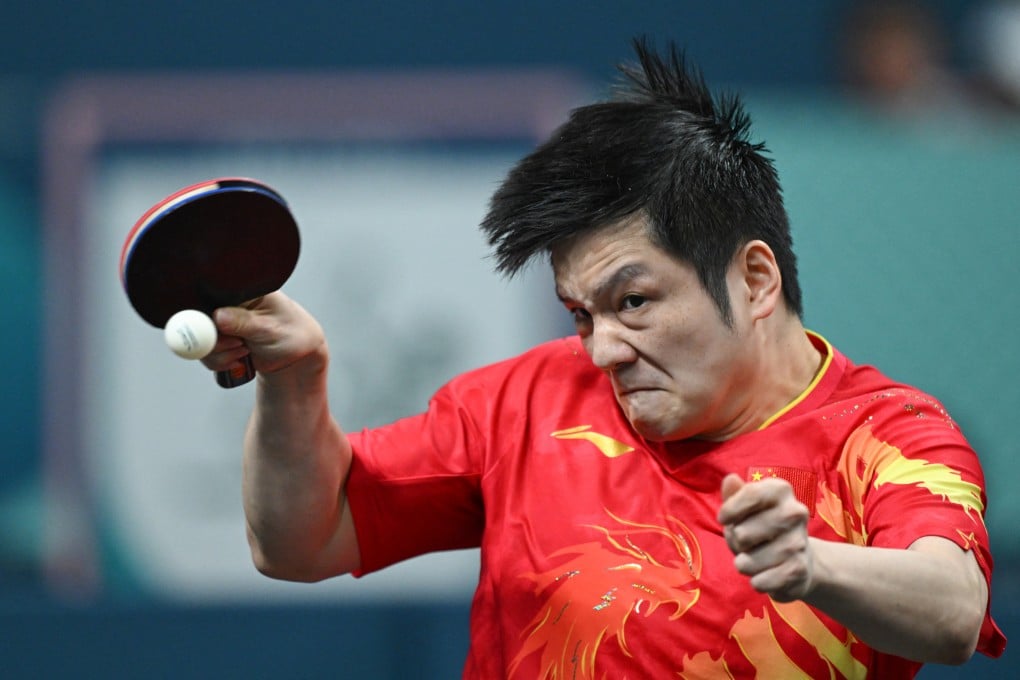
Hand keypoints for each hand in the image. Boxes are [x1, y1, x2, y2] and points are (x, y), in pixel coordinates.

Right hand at [202, 291, 326, 378]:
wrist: (297, 356)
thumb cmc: (292, 334)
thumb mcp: (269, 327)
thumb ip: (243, 322)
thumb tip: (217, 316)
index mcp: (242, 290)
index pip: (210, 295)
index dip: (205, 315)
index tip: (213, 331)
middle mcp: (227, 304)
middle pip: (198, 319)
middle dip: (213, 339)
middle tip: (237, 345)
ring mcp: (221, 323)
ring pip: (199, 339)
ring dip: (219, 352)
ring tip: (244, 350)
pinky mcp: (219, 340)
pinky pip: (205, 353)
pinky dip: (219, 361)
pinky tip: (239, 358)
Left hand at [718, 473, 812, 601]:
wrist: (798, 560)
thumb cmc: (760, 529)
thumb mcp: (744, 509)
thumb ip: (734, 495)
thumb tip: (730, 479)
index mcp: (780, 490)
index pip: (750, 494)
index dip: (730, 510)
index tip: (723, 518)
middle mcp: (795, 512)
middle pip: (742, 533)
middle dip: (736, 542)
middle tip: (747, 542)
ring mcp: (799, 542)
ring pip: (748, 561)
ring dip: (745, 564)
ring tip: (756, 558)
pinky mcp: (799, 570)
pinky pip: (761, 581)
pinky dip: (756, 581)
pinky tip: (765, 575)